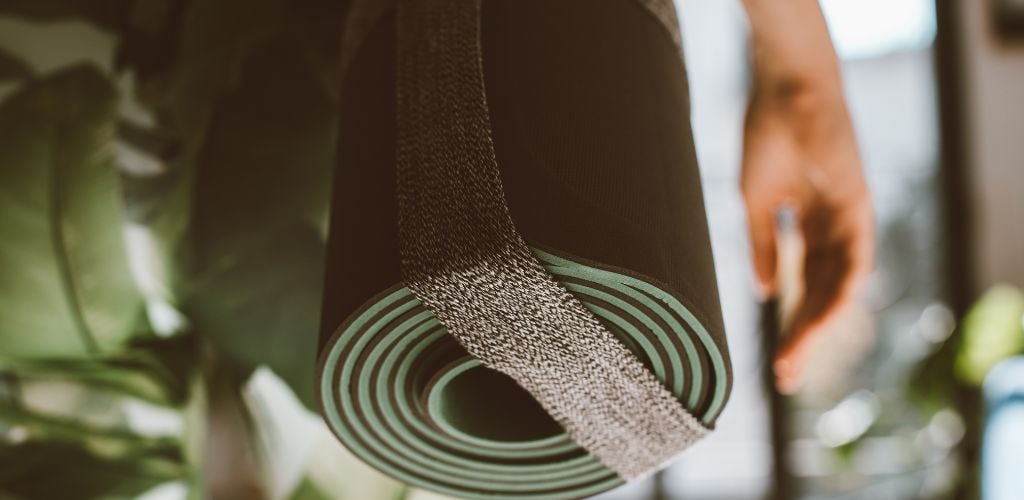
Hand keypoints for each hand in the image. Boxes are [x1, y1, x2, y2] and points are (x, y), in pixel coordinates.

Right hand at [741, 84, 873, 392]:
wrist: (783, 88)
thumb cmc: (767, 137)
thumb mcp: (756, 203)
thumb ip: (764, 246)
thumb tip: (768, 293)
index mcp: (809, 227)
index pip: (804, 288)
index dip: (790, 325)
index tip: (775, 363)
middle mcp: (833, 228)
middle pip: (823, 294)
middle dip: (804, 336)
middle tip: (785, 375)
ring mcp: (847, 217)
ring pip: (841, 283)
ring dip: (821, 321)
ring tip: (797, 354)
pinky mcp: (856, 202)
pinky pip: (857, 253)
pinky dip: (845, 284)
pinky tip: (828, 314)